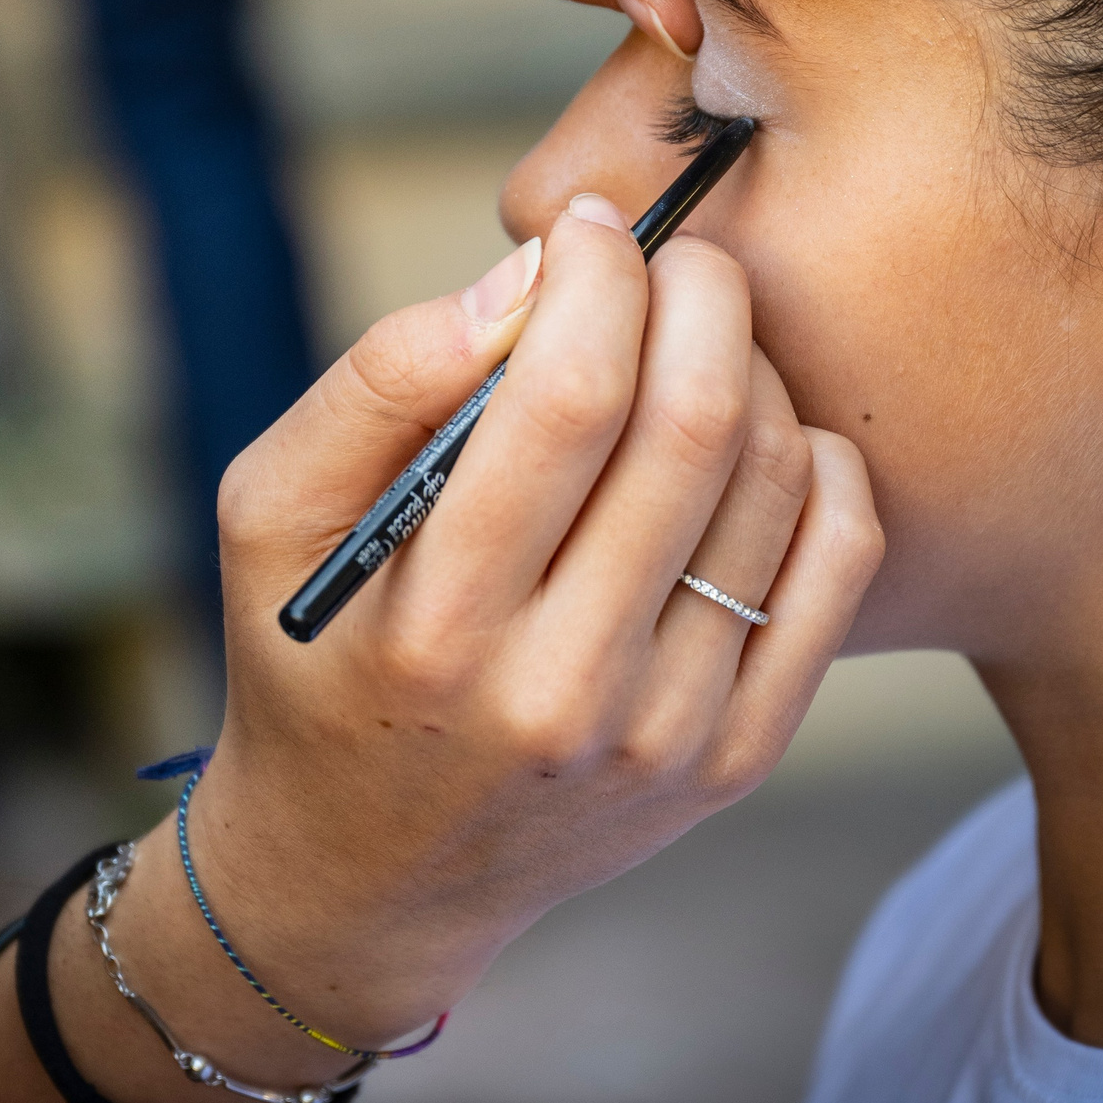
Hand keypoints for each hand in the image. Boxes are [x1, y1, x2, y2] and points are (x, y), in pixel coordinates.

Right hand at [99, 198, 880, 1078]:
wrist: (367, 873)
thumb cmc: (310, 657)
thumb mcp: (269, 516)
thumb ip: (377, 386)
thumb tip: (521, 284)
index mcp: (439, 624)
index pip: (570, 402)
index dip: (598, 277)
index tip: (584, 229)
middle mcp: (564, 692)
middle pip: (694, 428)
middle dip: (697, 293)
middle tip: (669, 256)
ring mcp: (665, 736)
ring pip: (774, 484)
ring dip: (753, 369)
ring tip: (697, 344)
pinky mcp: (734, 760)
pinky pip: (833, 571)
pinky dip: (818, 466)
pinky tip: (758, 436)